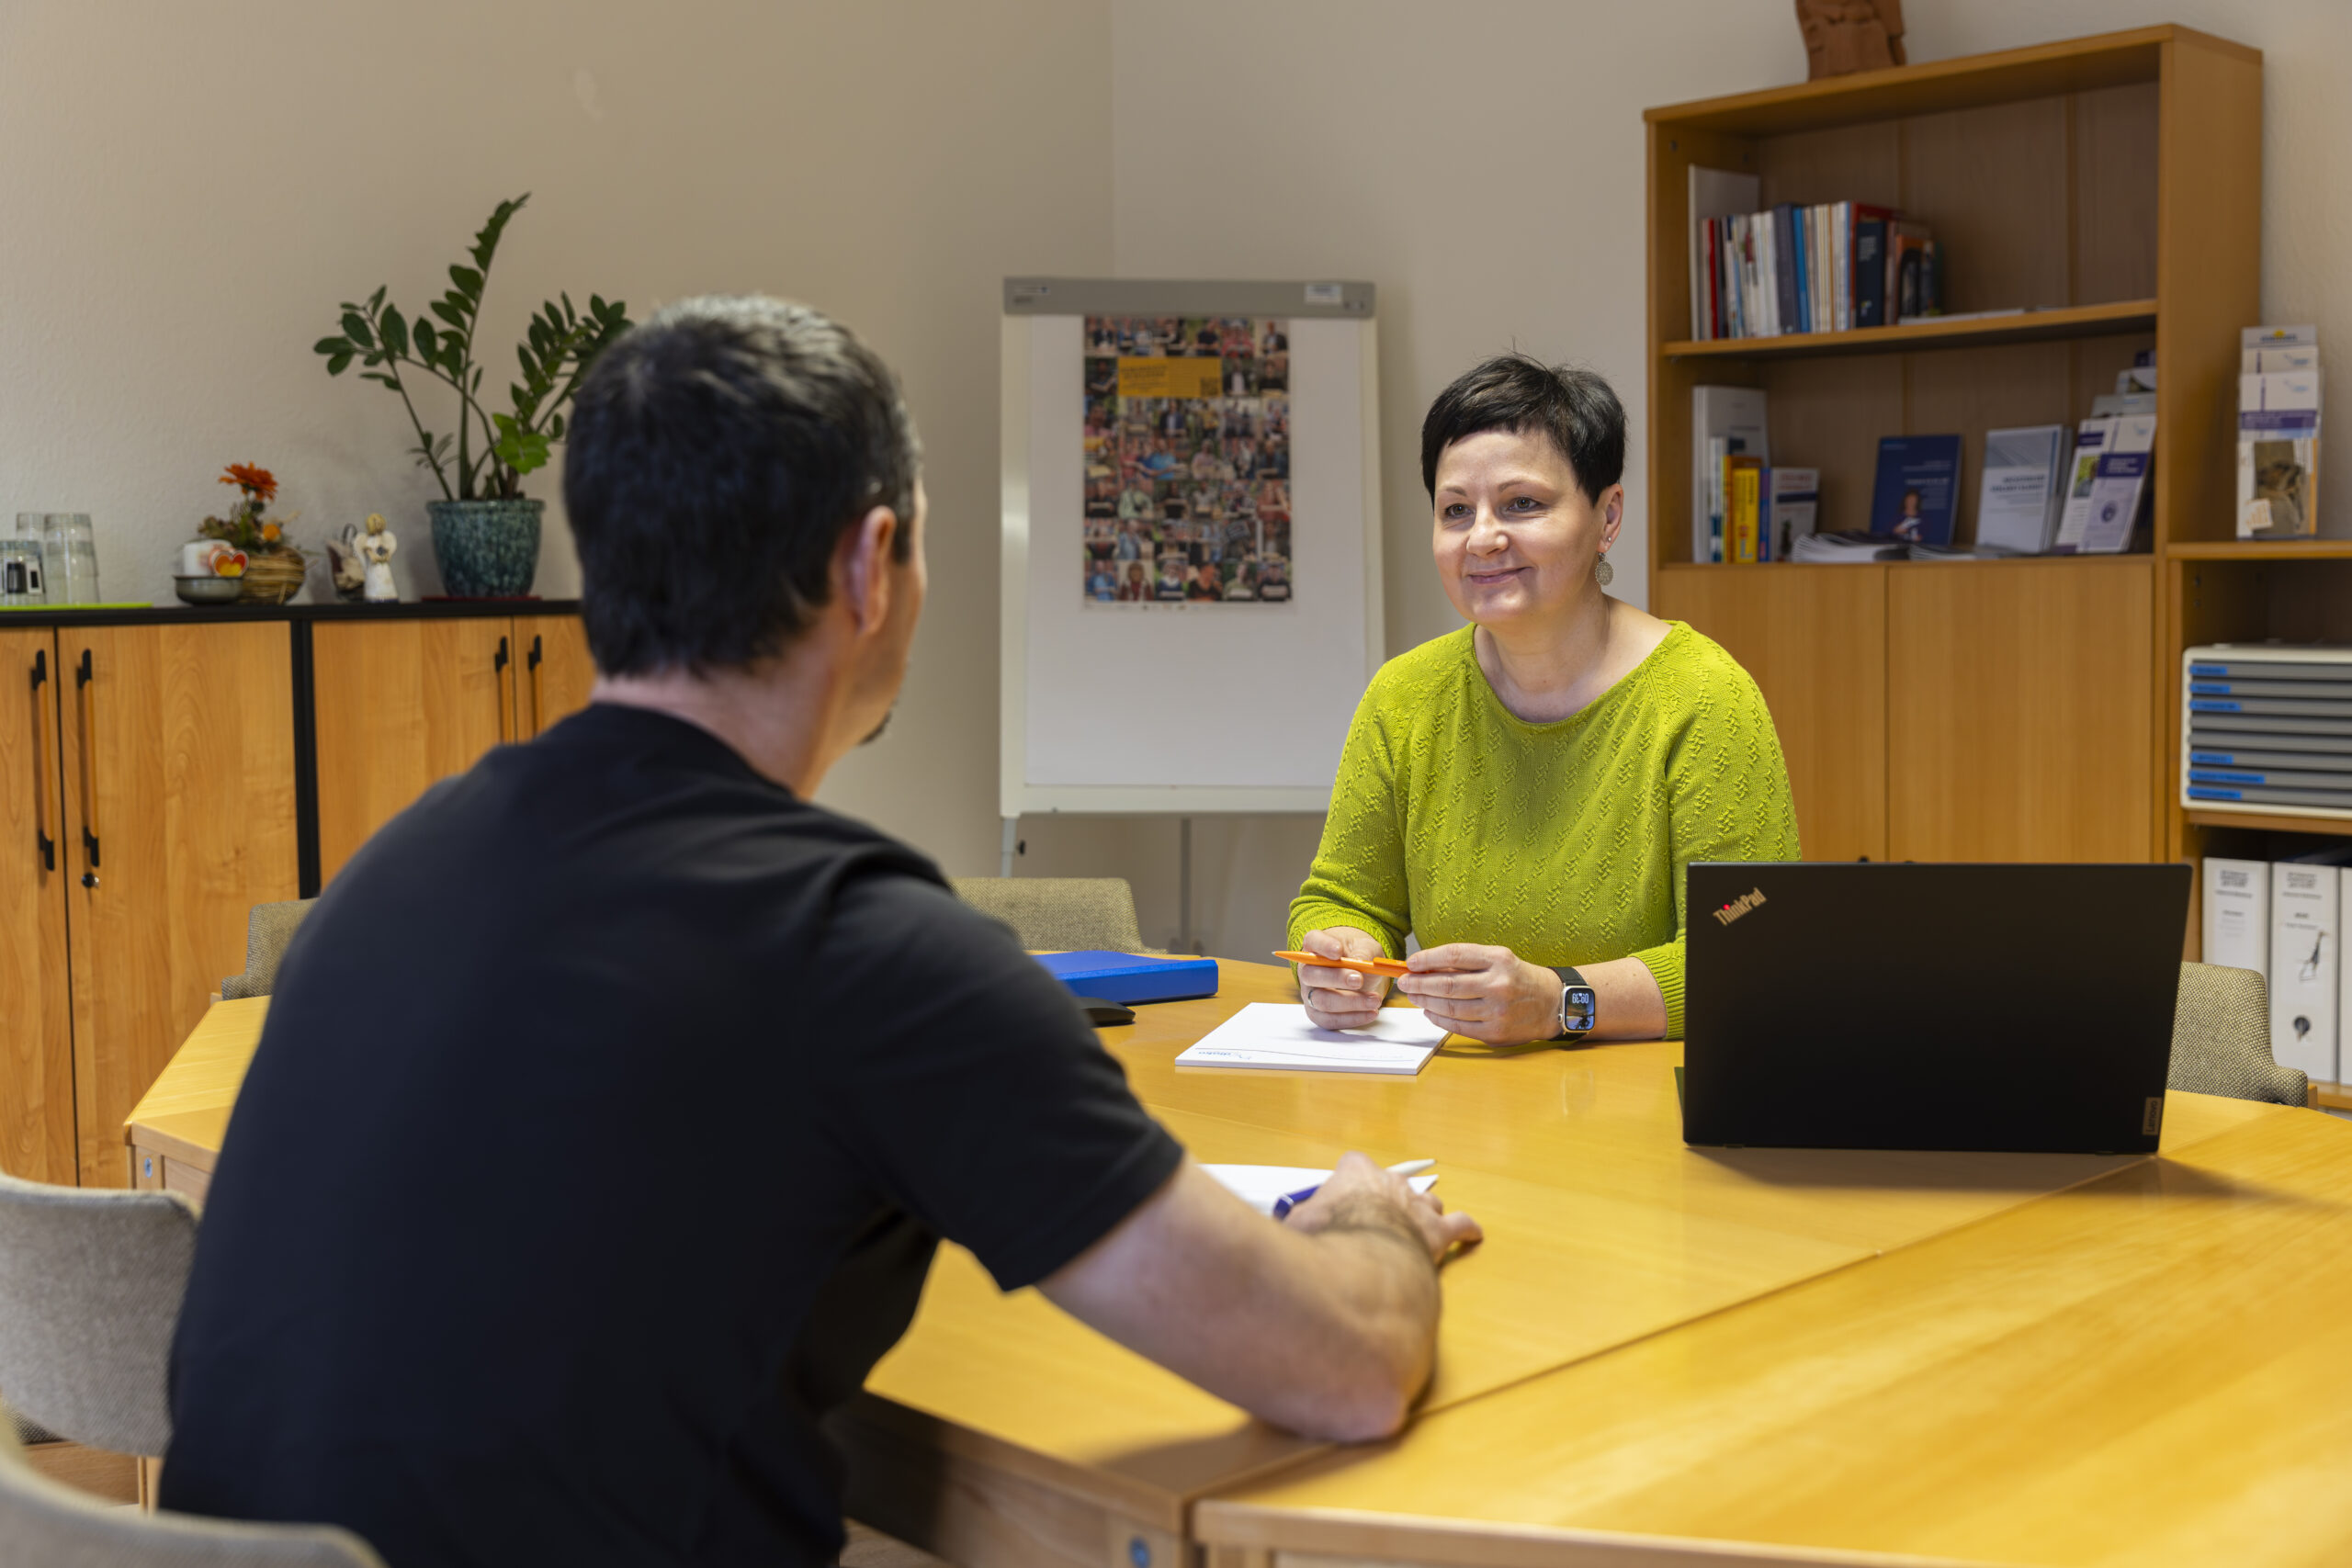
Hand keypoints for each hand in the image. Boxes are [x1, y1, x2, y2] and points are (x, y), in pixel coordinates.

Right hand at [1284, 1152, 1481, 1263]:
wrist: (1360, 1260)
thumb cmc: (1325, 1238)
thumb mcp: (1297, 1225)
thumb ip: (1299, 1222)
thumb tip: (1289, 1233)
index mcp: (1355, 1174)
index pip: (1353, 1164)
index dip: (1349, 1181)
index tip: (1342, 1196)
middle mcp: (1390, 1183)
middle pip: (1394, 1183)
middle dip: (1387, 1199)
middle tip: (1376, 1222)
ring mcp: (1418, 1205)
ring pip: (1429, 1200)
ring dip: (1424, 1212)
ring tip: (1421, 1224)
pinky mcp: (1438, 1232)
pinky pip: (1461, 1225)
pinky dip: (1466, 1230)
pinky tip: (1472, 1234)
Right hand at [1295, 926, 1391, 1030]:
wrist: (1362, 974)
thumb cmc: (1359, 956)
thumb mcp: (1367, 948)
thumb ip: (1364, 952)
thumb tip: (1360, 961)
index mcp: (1316, 946)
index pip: (1312, 941)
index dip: (1323, 946)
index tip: (1338, 951)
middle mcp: (1307, 970)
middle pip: (1311, 975)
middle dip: (1336, 979)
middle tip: (1359, 979)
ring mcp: (1310, 994)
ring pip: (1322, 1000)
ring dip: (1350, 1002)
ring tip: (1374, 1000)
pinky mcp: (1318, 1014)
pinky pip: (1331, 1020)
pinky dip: (1353, 1018)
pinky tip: (1370, 1013)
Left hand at [1395, 943, 1559, 1044]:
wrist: (1552, 1003)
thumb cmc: (1519, 978)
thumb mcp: (1499, 960)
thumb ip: (1467, 963)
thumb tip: (1427, 967)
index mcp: (1499, 960)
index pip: (1454, 955)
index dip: (1428, 959)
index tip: (1411, 962)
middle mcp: (1499, 984)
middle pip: (1448, 984)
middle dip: (1419, 983)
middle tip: (1404, 981)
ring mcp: (1497, 1011)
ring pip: (1450, 1007)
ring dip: (1425, 1001)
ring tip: (1413, 996)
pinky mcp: (1495, 1032)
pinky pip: (1458, 1026)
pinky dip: (1439, 1019)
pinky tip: (1429, 1012)